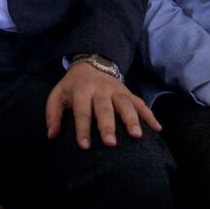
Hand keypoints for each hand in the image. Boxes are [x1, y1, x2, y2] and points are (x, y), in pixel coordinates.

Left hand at [45, 62, 161, 149]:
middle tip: (111, 143)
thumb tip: (52, 134)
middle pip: (105, 108)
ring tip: (136, 135)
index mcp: (82, 89)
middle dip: (108, 125)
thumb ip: (53, 113)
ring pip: (126, 103)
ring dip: (131, 119)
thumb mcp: (58, 94)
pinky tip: (157, 128)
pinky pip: (140, 102)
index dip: (82, 128)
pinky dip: (150, 114)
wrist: (91, 63)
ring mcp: (116, 90)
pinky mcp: (128, 92)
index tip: (84, 146)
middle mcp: (100, 89)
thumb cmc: (73, 86)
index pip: (82, 110)